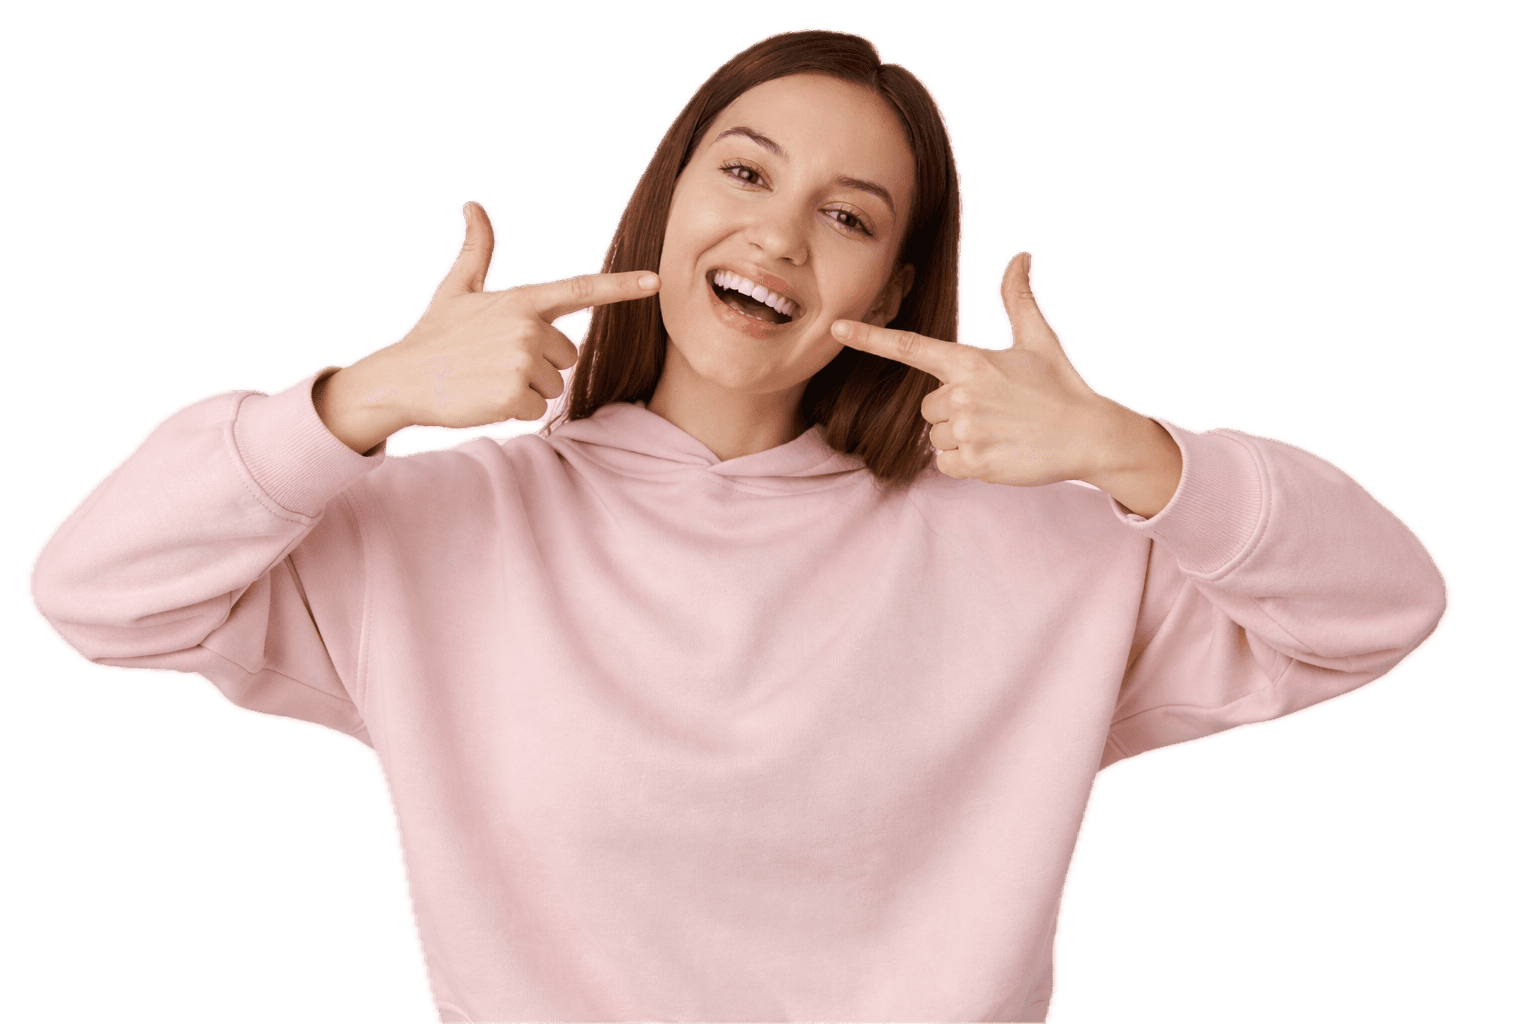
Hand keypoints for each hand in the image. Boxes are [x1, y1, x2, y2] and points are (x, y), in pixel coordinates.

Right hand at [315, 200, 659, 452]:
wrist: (400, 379)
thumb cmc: (434, 334)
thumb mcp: (456, 288)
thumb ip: (477, 249)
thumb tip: (471, 204)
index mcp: (521, 300)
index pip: (579, 289)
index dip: (620, 285)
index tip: (654, 280)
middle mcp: (526, 326)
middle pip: (568, 354)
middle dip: (540, 363)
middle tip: (496, 360)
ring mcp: (522, 361)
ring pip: (554, 385)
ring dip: (526, 388)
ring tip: (488, 377)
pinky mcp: (514, 394)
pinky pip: (537, 409)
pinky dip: (514, 410)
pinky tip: (485, 397)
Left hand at [831, 250, 1181, 516]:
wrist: (1090, 434)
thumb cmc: (1061, 384)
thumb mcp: (1038, 337)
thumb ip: (1017, 297)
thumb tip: (1020, 255)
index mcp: (970, 360)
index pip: (909, 346)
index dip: (869, 337)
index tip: (836, 328)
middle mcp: (962, 394)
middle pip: (928, 406)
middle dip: (954, 409)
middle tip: (996, 409)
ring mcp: (967, 430)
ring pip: (935, 436)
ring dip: (961, 436)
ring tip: (1000, 430)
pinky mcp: (973, 463)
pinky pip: (944, 462)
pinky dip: (964, 462)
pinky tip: (996, 451)